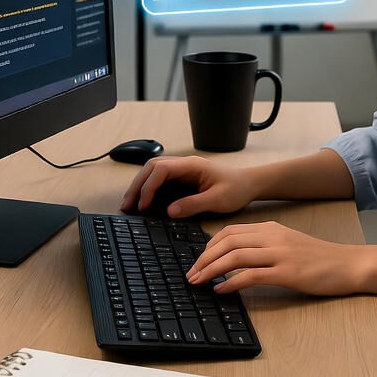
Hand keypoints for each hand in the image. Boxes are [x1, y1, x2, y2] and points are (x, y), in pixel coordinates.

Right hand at [119, 156, 257, 217]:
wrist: (249, 184)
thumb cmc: (237, 189)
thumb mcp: (217, 200)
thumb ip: (194, 204)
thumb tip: (170, 211)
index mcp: (192, 166)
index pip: (161, 169)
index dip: (148, 186)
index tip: (143, 205)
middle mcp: (185, 165)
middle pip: (152, 168)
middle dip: (137, 185)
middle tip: (127, 206)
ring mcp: (183, 171)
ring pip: (153, 172)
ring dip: (140, 186)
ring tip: (130, 205)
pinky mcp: (183, 179)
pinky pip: (161, 180)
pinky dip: (149, 190)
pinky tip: (144, 202)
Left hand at [186, 220, 365, 295]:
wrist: (348, 264)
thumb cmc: (319, 258)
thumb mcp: (288, 244)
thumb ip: (264, 246)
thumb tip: (236, 257)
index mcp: (271, 228)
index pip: (230, 231)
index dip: (209, 246)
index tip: (197, 261)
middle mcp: (272, 237)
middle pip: (227, 242)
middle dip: (204, 258)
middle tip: (191, 274)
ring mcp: (280, 253)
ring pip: (235, 256)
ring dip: (212, 270)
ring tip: (199, 282)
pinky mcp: (287, 272)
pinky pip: (251, 275)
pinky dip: (231, 282)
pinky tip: (221, 290)